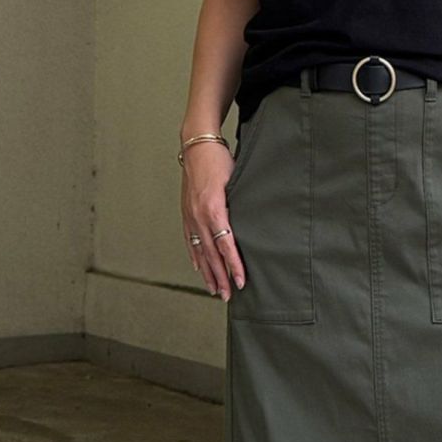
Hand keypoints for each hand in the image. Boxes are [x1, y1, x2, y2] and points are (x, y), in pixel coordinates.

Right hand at [180, 139, 245, 300]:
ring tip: (215, 289)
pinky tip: (199, 267)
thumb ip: (242, 206)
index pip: (225, 245)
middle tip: (229, 296)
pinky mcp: (186, 213)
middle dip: (221, 277)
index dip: (233, 266)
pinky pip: (190, 240)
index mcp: (214, 210)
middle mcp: (199, 216)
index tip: (241, 281)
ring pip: (199, 251)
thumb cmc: (220, 159)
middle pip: (211, 254)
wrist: (197, 144)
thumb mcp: (236, 181)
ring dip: (208, 272)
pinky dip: (195, 256)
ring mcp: (190, 216)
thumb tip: (254, 227)